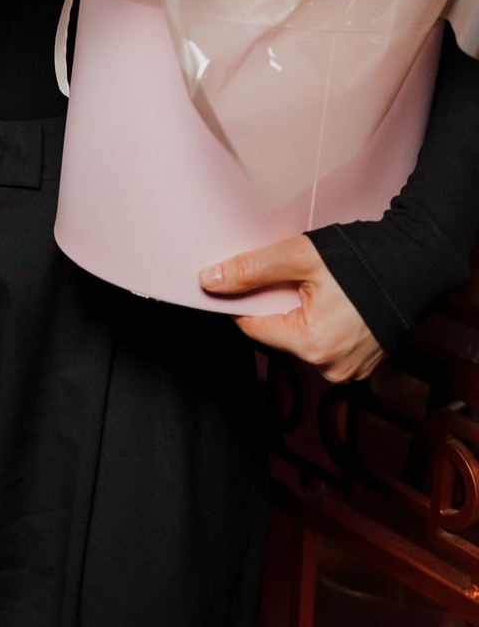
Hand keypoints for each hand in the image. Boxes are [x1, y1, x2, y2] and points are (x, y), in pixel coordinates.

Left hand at [199, 233, 386, 383]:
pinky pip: (325, 345)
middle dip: (278, 304)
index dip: (246, 299)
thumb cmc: (364, 261)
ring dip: (299, 314)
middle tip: (296, 277)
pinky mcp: (361, 364)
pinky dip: (321, 324)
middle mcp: (329, 367)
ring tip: (321, 288)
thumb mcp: (301, 256)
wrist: (417, 263)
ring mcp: (348, 370)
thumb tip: (210, 281)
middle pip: (277, 333)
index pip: (252, 326)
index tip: (247, 279)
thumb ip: (252, 270)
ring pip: (300, 339)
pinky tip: (335, 302)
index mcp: (311, 345)